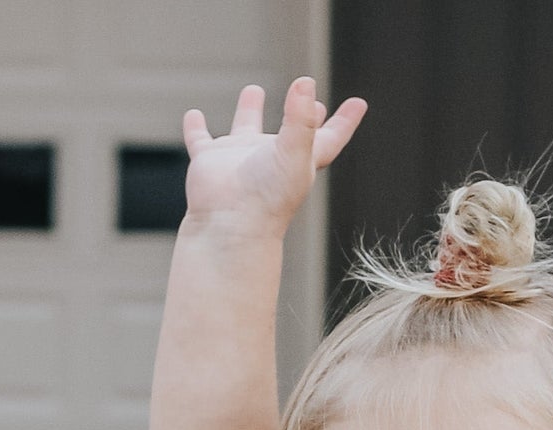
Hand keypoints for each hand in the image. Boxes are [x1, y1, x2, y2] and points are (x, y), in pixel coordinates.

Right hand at [179, 76, 365, 235]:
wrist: (228, 225)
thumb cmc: (268, 197)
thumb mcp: (294, 152)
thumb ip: (301, 118)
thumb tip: (306, 82)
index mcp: (300, 160)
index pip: (330, 136)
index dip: (345, 121)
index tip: (358, 103)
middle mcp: (271, 158)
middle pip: (290, 132)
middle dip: (301, 114)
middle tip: (308, 97)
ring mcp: (240, 159)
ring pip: (245, 129)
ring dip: (249, 110)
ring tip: (253, 90)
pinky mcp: (211, 161)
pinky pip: (201, 140)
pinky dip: (196, 128)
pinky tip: (193, 115)